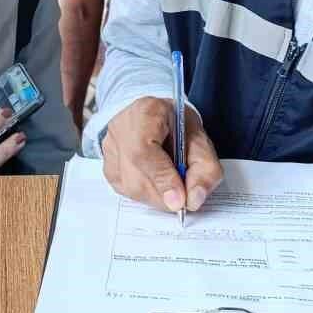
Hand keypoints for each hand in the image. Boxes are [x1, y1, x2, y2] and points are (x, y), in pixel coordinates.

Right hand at [100, 96, 221, 214]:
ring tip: (171, 184)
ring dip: (157, 196)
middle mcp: (120, 128)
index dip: (162, 179)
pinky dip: (146, 193)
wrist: (159, 117)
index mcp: (146, 112)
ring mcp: (109, 148)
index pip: (144, 152)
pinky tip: (156, 181)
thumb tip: (194, 199)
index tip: (180, 201)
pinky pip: (126, 191)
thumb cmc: (178, 126)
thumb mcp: (202, 141)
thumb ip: (205, 169)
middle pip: (136, 177)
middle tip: (184, 197)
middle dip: (164, 195)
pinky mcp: (108, 165)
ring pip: (130, 189)